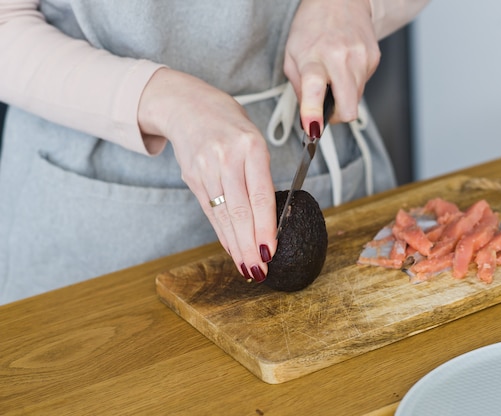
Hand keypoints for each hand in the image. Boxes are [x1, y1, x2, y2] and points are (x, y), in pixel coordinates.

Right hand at [138, 68, 275, 282]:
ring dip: (236, 246)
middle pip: (239, 211)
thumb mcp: (254, 140)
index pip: (260, 195)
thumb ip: (260, 176)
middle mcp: (226, 157)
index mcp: (250, 146)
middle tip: (259, 270)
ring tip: (247, 268)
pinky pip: (210, 211)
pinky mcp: (191, 177)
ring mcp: (205, 168)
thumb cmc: (231, 125)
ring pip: (223, 215)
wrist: (188, 106)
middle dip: (250, 245)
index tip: (270, 251)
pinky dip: (223, 233)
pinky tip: (232, 249)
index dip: (264, 227)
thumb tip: (270, 220)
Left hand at [284, 0, 379, 135]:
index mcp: (314, 57)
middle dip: (338, 117)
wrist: (340, 0)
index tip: (313, 129)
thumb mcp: (291, 56)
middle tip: (326, 110)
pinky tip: (345, 67)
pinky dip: (352, 83)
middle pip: (348, 107)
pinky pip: (363, 86)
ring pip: (356, 100)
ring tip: (334, 78)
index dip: (313, 112)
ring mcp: (361, 58)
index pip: (314, 88)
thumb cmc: (312, 27)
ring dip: (344, 98)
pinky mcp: (374, 59)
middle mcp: (341, 58)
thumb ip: (298, 89)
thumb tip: (309, 118)